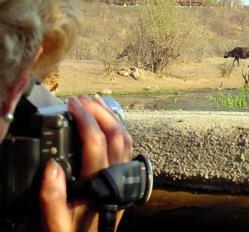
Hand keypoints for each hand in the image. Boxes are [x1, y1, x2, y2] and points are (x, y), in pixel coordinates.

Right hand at [39, 96, 132, 231]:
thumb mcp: (57, 224)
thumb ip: (52, 198)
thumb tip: (51, 166)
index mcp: (100, 184)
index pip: (96, 142)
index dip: (85, 118)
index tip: (72, 104)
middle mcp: (117, 175)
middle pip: (116, 133)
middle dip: (100, 111)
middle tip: (82, 99)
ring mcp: (125, 174)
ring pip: (126, 137)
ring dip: (112, 116)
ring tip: (95, 102)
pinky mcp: (126, 176)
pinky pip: (128, 146)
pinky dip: (119, 128)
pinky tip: (108, 121)